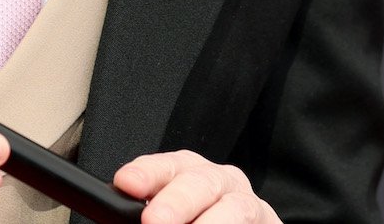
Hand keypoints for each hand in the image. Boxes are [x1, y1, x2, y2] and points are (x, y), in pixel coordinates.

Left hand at [115, 151, 279, 223]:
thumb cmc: (194, 221)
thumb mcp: (167, 216)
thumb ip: (140, 216)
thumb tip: (115, 219)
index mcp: (185, 174)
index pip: (165, 166)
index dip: (146, 172)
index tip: (125, 183)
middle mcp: (217, 181)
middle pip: (198, 181)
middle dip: (176, 201)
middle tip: (153, 221)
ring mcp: (246, 202)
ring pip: (234, 205)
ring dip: (210, 223)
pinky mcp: (269, 222)